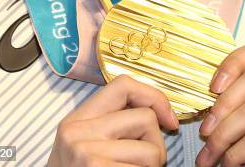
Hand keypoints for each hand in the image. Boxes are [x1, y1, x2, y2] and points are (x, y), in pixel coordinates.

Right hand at [48, 74, 178, 166]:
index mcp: (76, 120)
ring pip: (152, 149)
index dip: (154, 97)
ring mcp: (85, 153)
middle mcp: (77, 132)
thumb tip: (162, 114)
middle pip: (146, 118)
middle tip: (142, 164)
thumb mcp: (86, 145)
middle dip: (156, 143)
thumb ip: (114, 124)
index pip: (124, 85)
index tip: (168, 120)